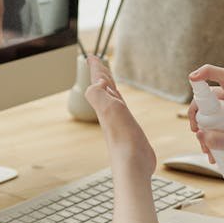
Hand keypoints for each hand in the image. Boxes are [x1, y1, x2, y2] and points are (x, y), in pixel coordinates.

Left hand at [84, 55, 155, 182]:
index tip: (91, 56)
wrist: (132, 166)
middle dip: (101, 74)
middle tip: (97, 62)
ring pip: (112, 98)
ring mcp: (119, 121)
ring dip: (108, 86)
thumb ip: (99, 95)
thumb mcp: (108, 111)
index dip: (96, 69)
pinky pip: (122, 109)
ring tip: (106, 79)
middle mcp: (111, 112)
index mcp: (106, 105)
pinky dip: (119, 101)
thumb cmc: (123, 140)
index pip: (99, 83)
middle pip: (104, 88)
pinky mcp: (129, 130)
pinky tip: (120, 104)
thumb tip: (96, 83)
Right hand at [188, 65, 223, 169]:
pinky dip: (212, 133)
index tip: (192, 79)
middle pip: (209, 97)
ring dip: (205, 129)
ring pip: (212, 112)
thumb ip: (216, 140)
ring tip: (207, 151)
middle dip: (198, 115)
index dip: (206, 72)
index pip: (222, 75)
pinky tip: (212, 152)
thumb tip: (199, 135)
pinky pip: (218, 120)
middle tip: (196, 132)